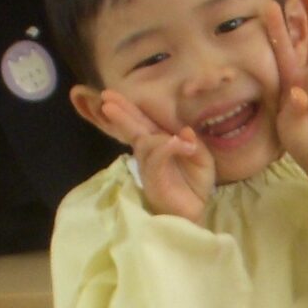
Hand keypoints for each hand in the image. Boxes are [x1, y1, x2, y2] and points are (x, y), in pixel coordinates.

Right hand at [98, 90, 213, 221]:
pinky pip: (156, 160)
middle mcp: (150, 153)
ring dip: (143, 128)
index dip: (128, 108)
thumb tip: (184, 132)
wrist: (196, 212)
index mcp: (160, 143)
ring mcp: (149, 167)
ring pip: (145, 142)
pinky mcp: (154, 181)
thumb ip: (194, 144)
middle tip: (105, 99)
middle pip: (134, 130)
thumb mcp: (202, 160)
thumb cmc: (195, 185)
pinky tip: (173, 141)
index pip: (142, 122)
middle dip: (121, 114)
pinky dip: (165, 148)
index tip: (108, 96)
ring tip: (138, 120)